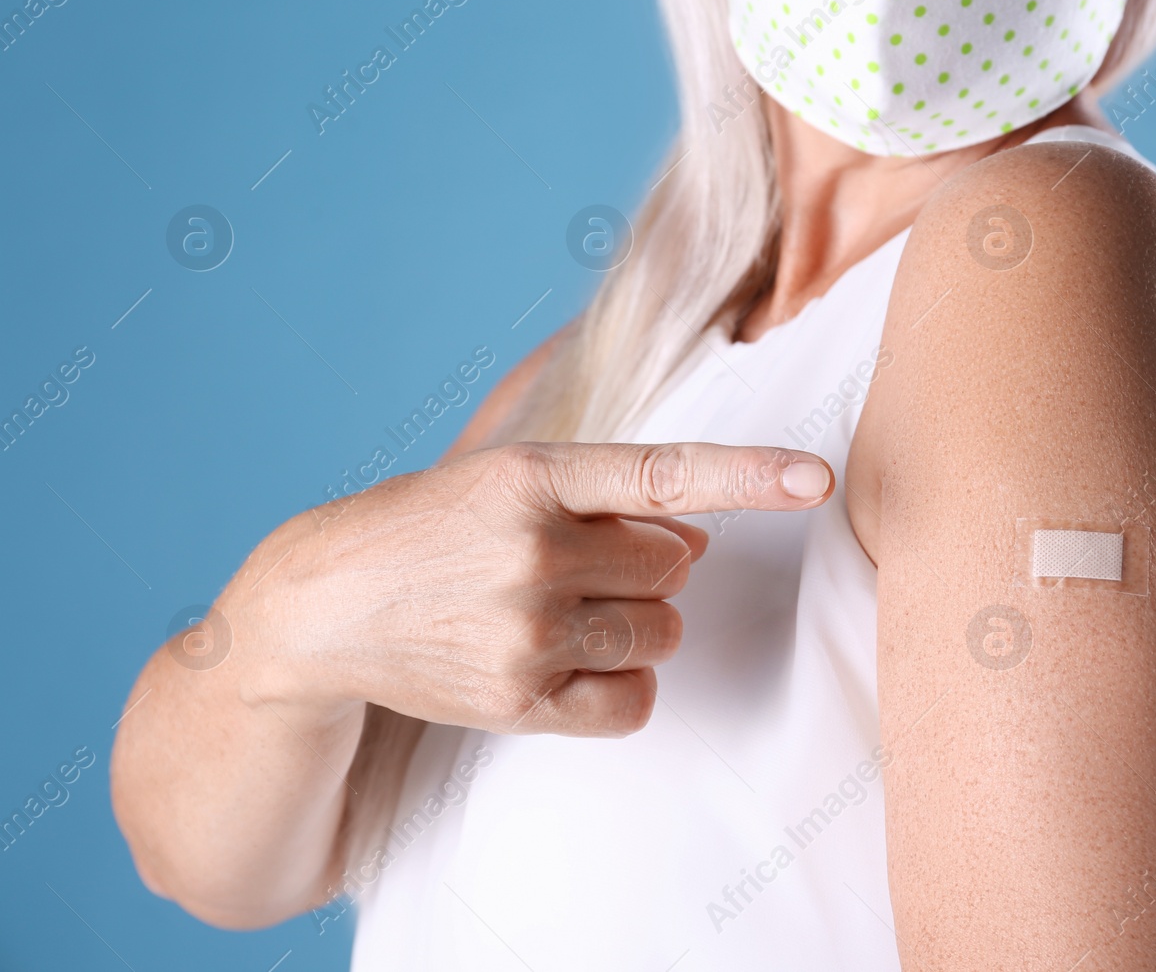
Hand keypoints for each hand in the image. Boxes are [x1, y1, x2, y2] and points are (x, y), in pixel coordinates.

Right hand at [239, 441, 832, 736]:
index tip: (817, 477)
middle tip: (578, 569)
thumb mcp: (504, 480)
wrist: (320, 608)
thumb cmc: (429, 532)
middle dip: (648, 570)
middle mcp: (536, 548)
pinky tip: (572, 664)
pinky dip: (625, 687)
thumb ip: (606, 497)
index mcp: (535, 474)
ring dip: (637, 626)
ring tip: (562, 613)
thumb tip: (698, 540)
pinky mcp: (519, 698)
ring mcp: (527, 628)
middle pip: (674, 568)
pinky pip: (634, 702)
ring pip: (662, 633)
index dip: (750, 474)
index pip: (665, 470)